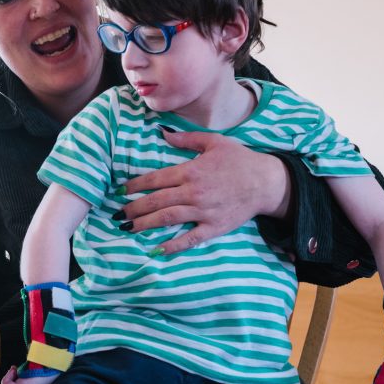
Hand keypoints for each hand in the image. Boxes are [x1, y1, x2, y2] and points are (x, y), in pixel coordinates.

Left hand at [116, 130, 289, 254]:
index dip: (134, 185)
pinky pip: (189, 239)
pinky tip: (156, 250)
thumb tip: (163, 133)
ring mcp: (203, 212)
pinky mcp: (213, 227)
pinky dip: (172, 245)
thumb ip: (186, 139)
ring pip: (167, 219)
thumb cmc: (240, 159)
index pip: (155, 179)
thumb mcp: (213, 141)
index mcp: (190, 171)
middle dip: (133, 208)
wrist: (266, 182)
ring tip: (127, 228)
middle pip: (156, 201)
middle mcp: (193, 192)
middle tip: (117, 213)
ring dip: (144, 224)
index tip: (120, 190)